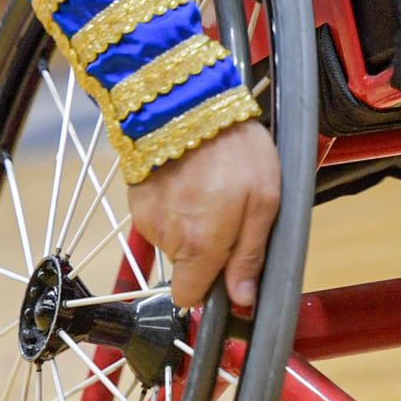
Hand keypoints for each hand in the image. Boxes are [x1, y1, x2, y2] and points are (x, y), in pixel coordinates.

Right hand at [125, 119, 280, 311]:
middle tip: (229, 211)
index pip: (189, 297)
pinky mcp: (135, 196)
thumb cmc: (234, 148)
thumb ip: (251, 255)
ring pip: (172, 240)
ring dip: (190, 223)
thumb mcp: (265, 201)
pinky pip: (158, 216)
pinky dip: (174, 204)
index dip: (210, 286)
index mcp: (199, 246)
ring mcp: (146, 216)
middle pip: (185, 265)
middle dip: (206, 248)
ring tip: (210, 187)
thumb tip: (243, 300)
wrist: (188, 100)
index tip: (227, 265)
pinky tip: (190, 178)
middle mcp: (166, 238)